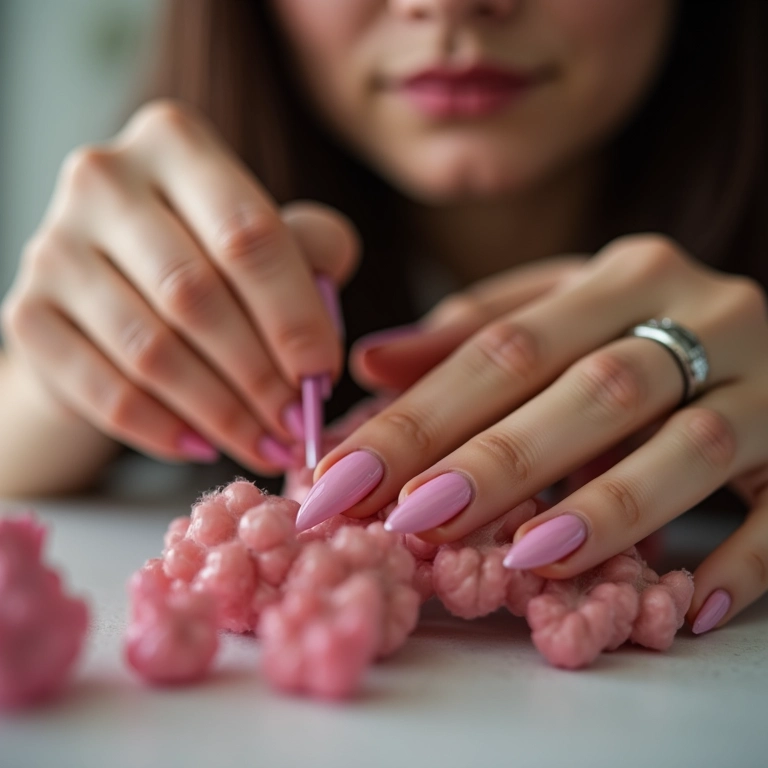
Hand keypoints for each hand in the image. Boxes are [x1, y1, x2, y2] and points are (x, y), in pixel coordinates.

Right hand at [1, 101, 357, 472]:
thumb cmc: (210, 259)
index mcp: (175, 142)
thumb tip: (329, 301)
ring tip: (263, 446)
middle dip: (259, 377)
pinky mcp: (28, 313)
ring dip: (219, 413)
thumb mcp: (266, 236)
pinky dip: (163, 429)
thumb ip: (310, 250)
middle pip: (196, 296)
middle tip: (297, 428)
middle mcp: (103, 179)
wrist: (117, 288)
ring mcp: (54, 246)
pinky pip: (104, 390)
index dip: (294, 317)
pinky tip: (204, 448)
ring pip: (151, 350)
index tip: (323, 377)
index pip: (249, 235)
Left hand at [301, 235, 767, 633]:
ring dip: (608, 508)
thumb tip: (371, 365)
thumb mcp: (561, 309)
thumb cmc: (641, 328)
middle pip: (592, 391)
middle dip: (497, 463)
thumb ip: (471, 335)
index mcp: (621, 276)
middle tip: (415, 521)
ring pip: (691, 444)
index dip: (420, 416)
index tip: (344, 478)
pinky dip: (741, 560)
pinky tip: (685, 604)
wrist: (766, 334)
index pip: (503, 348)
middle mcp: (703, 313)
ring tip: (528, 560)